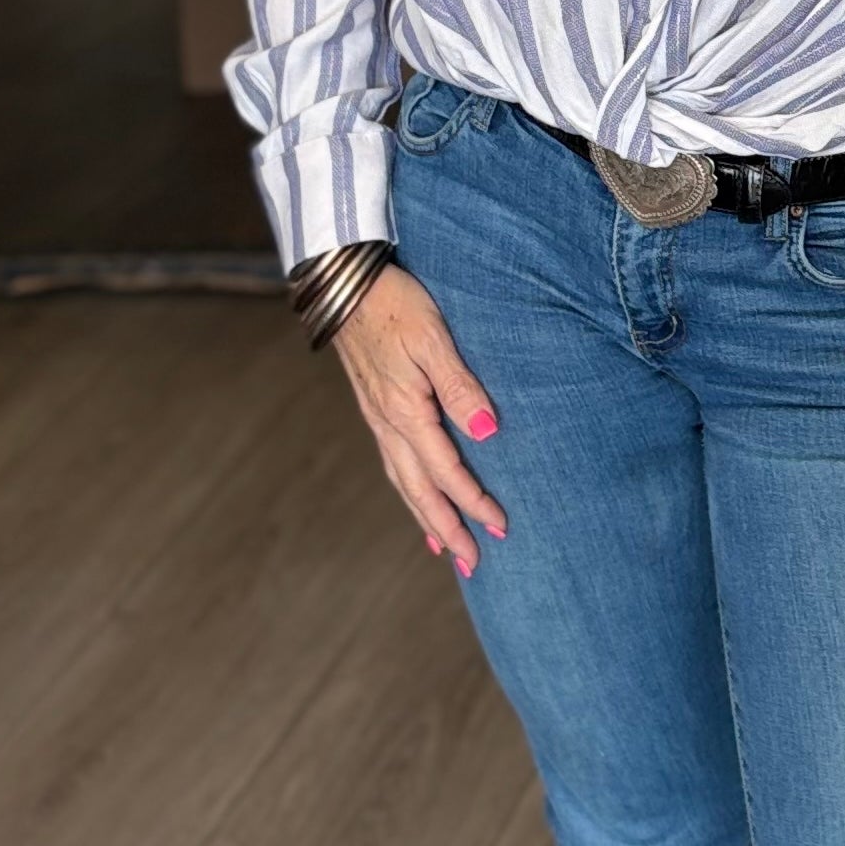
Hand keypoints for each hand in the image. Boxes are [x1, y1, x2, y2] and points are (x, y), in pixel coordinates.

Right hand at [332, 264, 508, 572]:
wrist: (344, 281)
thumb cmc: (394, 302)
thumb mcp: (433, 339)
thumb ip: (460, 386)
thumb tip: (487, 433)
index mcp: (406, 411)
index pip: (446, 471)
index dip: (473, 502)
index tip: (500, 528)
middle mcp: (388, 423)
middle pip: (420, 490)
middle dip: (447, 528)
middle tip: (472, 564)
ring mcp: (377, 417)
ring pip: (403, 481)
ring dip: (426, 517)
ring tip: (445, 548)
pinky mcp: (374, 406)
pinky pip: (393, 462)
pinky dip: (408, 489)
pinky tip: (416, 494)